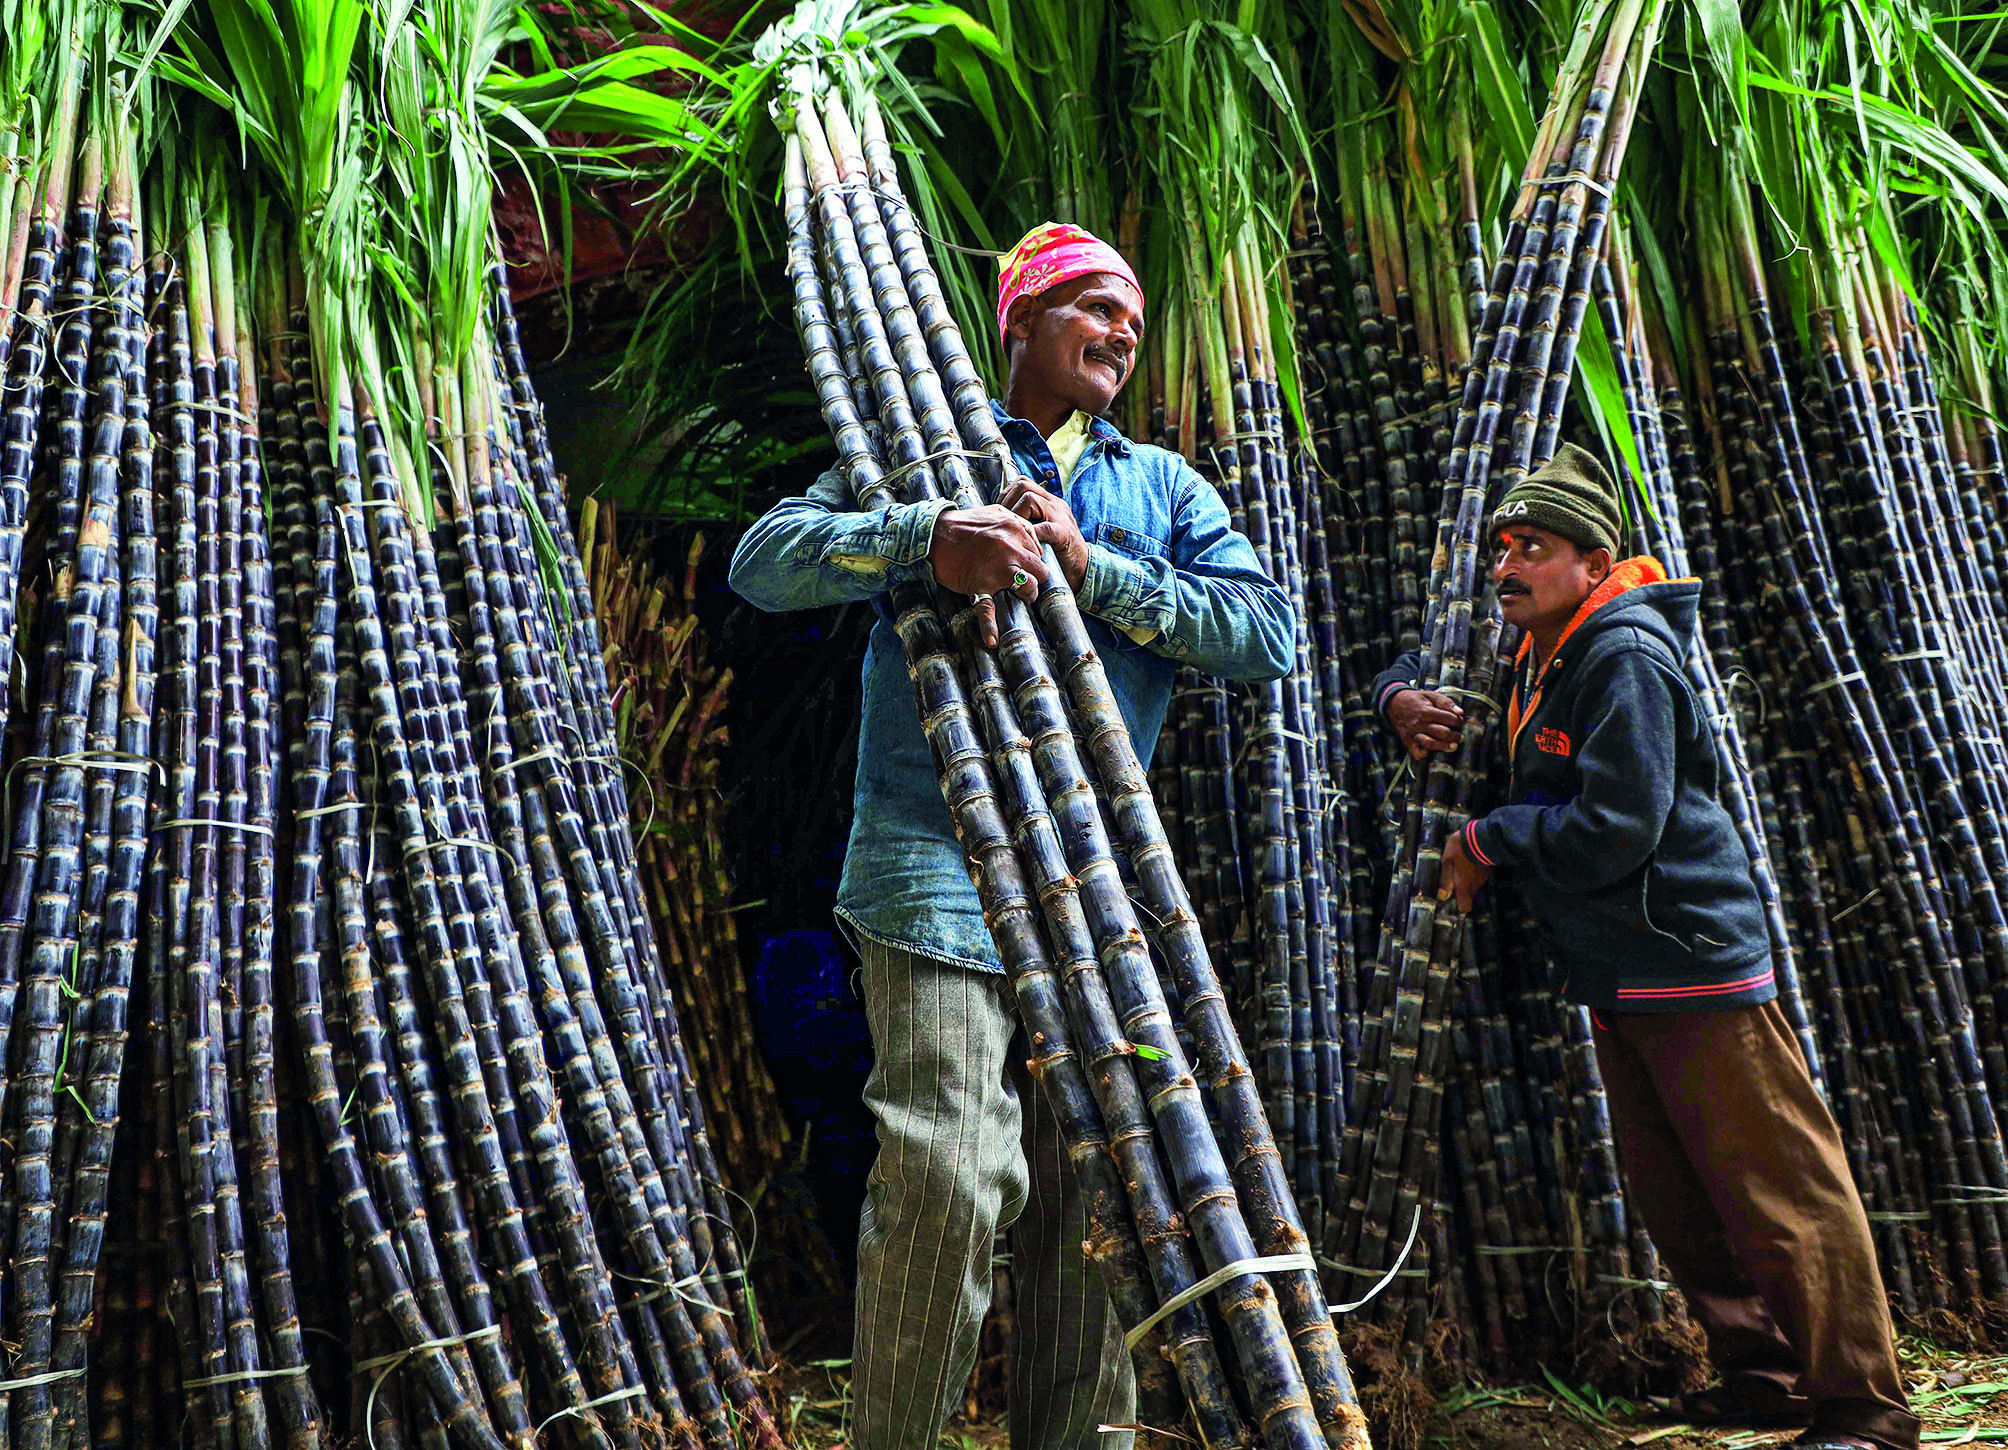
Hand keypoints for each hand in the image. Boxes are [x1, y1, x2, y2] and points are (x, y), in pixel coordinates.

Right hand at [928, 505, 1047, 648]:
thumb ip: (1015, 522)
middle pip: (1040, 569)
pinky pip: (987, 609)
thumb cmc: (962, 524)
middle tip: (1025, 580)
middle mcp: (1011, 548)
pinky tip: (991, 641)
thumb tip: (1029, 532)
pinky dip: (988, 626)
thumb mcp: (995, 512)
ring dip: (1027, 593)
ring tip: (1021, 596)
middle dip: (1035, 576)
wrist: (931, 534)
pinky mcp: (981, 585)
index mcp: (1015, 529)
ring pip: (1028, 586)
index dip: (1032, 559)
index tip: (1025, 564)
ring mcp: (998, 568)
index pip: (1038, 550)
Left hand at [1000, 474, 1088, 592]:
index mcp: (1048, 502)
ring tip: (1014, 531)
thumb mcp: (1040, 530)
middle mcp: (1054, 504)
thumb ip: (1027, 520)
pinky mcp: (1063, 534)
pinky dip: (1029, 534)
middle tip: (1003, 521)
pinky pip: (1042, 527)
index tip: (1000, 512)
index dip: (1007, 494)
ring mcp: (1060, 517)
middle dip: (1008, 501)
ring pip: (1030, 499)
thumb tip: (1000, 517)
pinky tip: (1025, 544)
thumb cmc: (1056, 551)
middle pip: (1024, 485)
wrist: (1082, 567)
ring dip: (1016, 515)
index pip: (1023, 483)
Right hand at [1387, 687, 1464, 761]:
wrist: (1394, 703)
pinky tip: (1430, 752)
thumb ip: (1446, 702)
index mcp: (1427, 711)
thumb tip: (1461, 712)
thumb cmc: (1416, 700)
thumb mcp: (1431, 695)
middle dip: (1455, 736)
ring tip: (1452, 746)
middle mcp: (1420, 723)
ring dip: (1444, 746)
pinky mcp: (1407, 740)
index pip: (1449, 718)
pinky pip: (1416, 752)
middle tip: (1460, 737)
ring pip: (1431, 743)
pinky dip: (1424, 754)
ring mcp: (1413, 733)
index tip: (1460, 723)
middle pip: (1442, 733)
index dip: (1459, 721)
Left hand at [1438, 830, 1490, 914]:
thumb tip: (1443, 896)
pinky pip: (1478, 876)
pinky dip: (1472, 873)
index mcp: (1464, 886)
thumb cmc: (1459, 850)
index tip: (1454, 905)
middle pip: (1468, 896)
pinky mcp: (1487, 869)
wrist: (1478, 836)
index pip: (1465, 907)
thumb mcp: (1447, 863)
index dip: (1461, 908)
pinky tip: (1466, 862)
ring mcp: (1482, 878)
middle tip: (1451, 881)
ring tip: (1458, 867)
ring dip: (1466, 880)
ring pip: (1473, 885)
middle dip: (1461, 891)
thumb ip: (1446, 881)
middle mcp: (1475, 885)